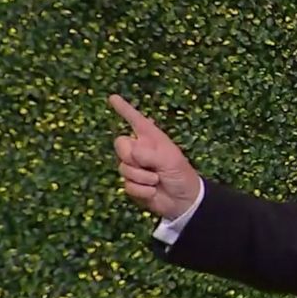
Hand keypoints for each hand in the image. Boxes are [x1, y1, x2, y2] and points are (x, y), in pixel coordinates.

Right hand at [109, 94, 200, 219]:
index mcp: (151, 139)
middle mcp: (140, 150)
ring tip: (158, 180)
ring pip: (123, 168)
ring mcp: (134, 167)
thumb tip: (130, 153)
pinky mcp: (132, 184)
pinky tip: (153, 191)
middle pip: (120, 145)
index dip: (124, 109)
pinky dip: (142, 190)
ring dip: (143, 177)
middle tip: (149, 165)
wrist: (183, 200)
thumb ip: (149, 153)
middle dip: (132, 156)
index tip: (113, 97)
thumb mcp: (169, 159)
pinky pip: (127, 185)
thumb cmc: (181, 175)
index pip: (136, 120)